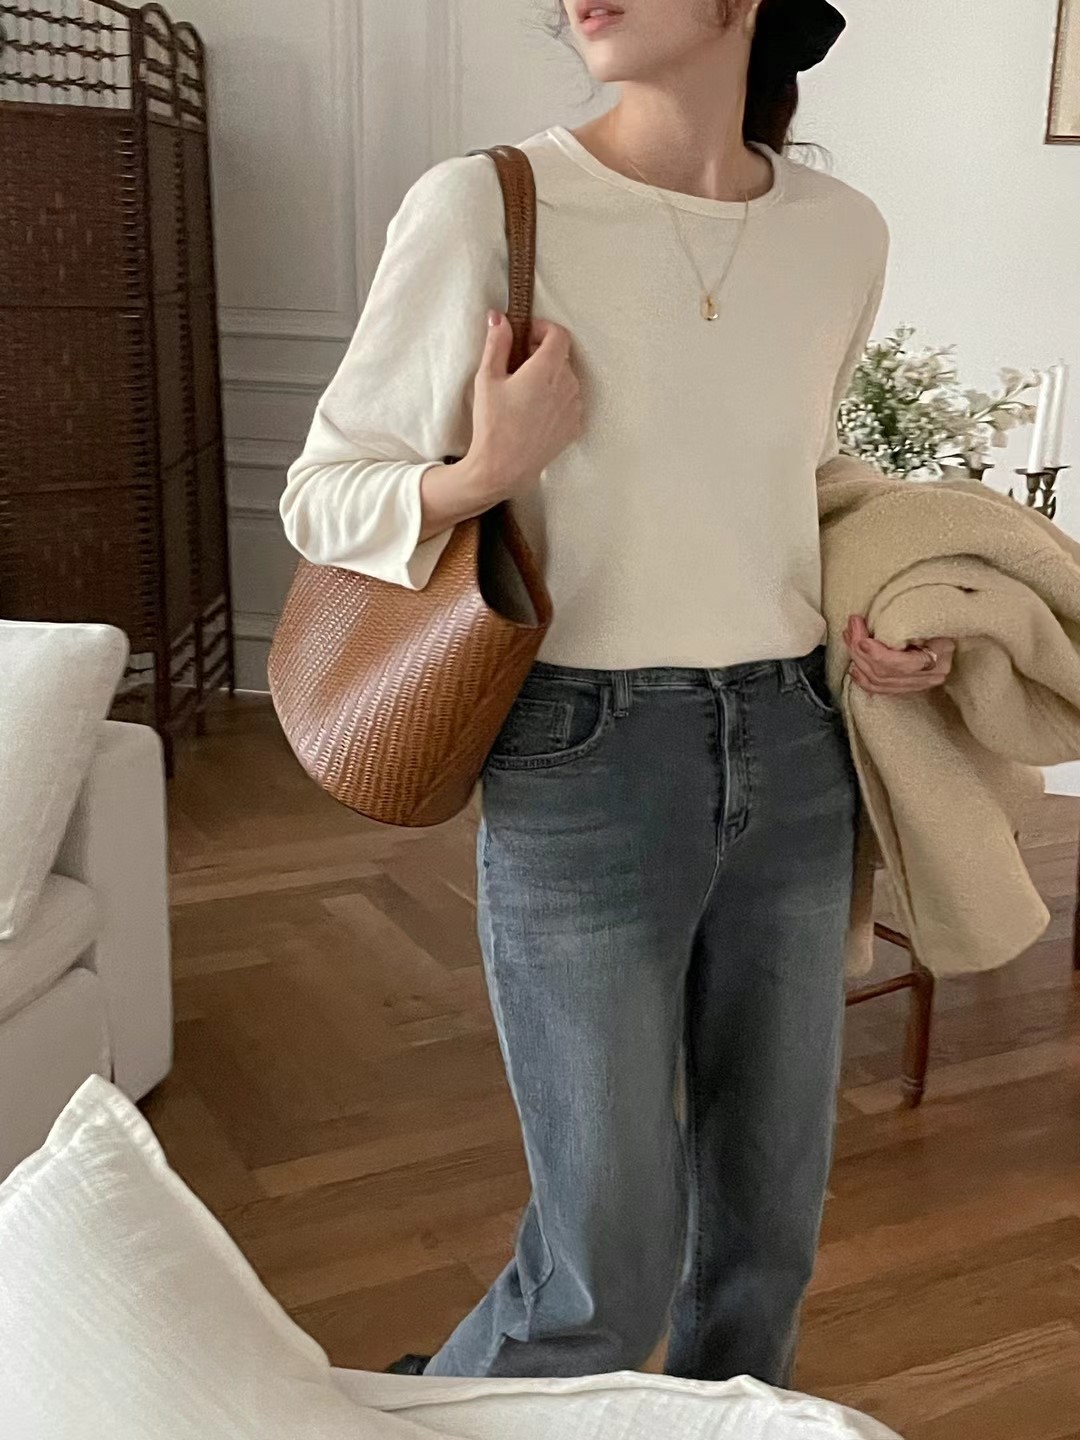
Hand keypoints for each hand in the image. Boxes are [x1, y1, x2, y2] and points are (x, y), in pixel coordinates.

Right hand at [464, 312, 583, 504]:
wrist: (503, 468)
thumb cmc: (493, 424)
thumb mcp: (487, 378)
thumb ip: (497, 343)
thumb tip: (499, 318)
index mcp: (547, 369)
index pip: (559, 334)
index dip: (542, 329)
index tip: (527, 336)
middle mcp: (567, 385)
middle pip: (562, 356)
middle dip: (542, 354)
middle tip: (518, 366)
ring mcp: (574, 407)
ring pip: (567, 379)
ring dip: (550, 377)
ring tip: (525, 392)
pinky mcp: (574, 426)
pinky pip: (569, 401)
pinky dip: (556, 399)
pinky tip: (534, 411)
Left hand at [844, 615, 954, 695]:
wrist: (960, 627)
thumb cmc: (941, 619)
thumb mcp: (931, 618)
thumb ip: (911, 623)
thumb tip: (883, 627)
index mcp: (938, 658)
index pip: (900, 665)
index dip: (877, 654)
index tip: (861, 639)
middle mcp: (929, 677)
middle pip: (884, 673)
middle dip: (860, 650)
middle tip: (850, 627)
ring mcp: (919, 685)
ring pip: (878, 682)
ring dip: (858, 660)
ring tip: (849, 637)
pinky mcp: (909, 687)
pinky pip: (880, 689)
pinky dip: (863, 679)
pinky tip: (853, 667)